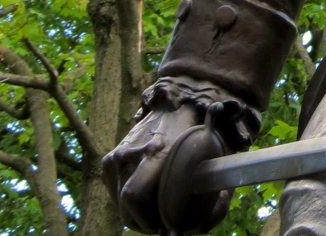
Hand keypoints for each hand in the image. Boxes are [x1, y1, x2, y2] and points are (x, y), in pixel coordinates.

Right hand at [103, 77, 247, 234]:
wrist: (176, 102)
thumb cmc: (198, 134)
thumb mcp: (214, 157)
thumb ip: (215, 192)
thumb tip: (203, 227)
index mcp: (156, 151)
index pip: (133, 197)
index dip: (147, 221)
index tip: (164, 226)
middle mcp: (131, 154)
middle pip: (126, 208)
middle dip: (144, 222)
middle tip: (162, 223)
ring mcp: (117, 156)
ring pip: (120, 204)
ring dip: (136, 214)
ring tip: (156, 209)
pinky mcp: (110, 160)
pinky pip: (116, 193)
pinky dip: (128, 201)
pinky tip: (146, 195)